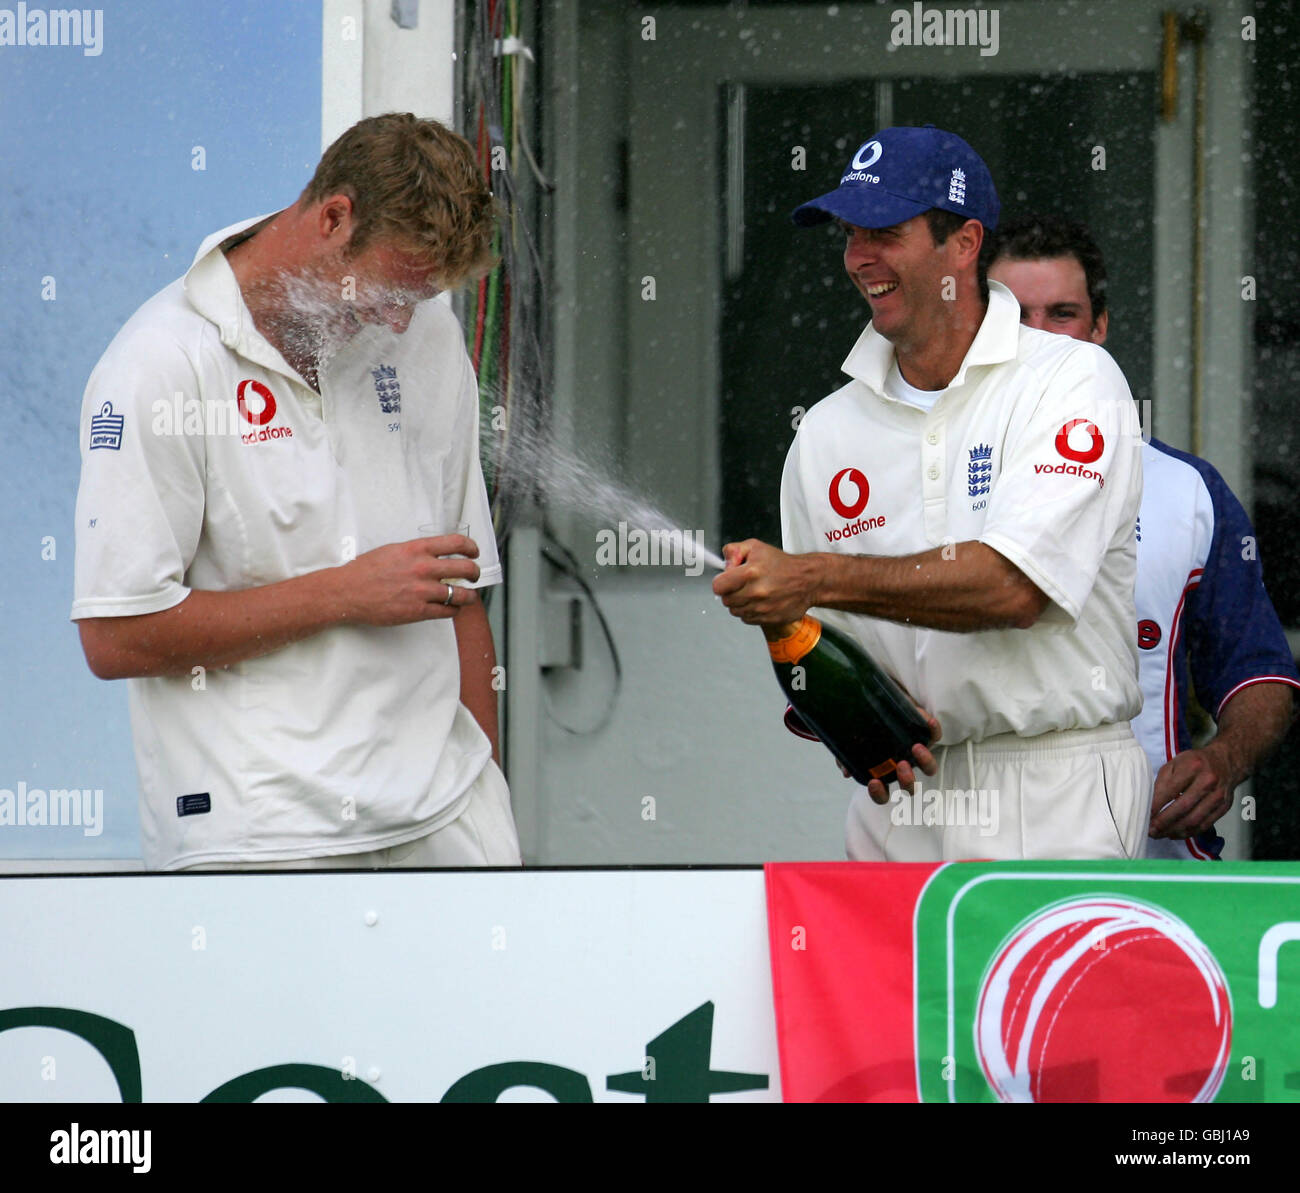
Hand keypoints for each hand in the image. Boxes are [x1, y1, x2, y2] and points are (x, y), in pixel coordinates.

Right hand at [334, 535, 479, 625]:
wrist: (348, 591)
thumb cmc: (367, 570)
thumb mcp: (394, 550)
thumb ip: (417, 552)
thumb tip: (436, 555)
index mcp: (418, 549)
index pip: (457, 543)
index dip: (471, 548)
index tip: (474, 552)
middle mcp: (424, 568)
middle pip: (466, 569)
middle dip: (475, 573)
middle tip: (474, 576)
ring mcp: (423, 591)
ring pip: (462, 594)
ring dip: (469, 596)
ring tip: (468, 596)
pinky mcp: (419, 611)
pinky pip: (448, 611)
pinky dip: (454, 610)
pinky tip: (451, 608)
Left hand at [711, 539, 818, 624]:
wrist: (808, 580)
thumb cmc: (783, 564)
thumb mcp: (756, 547)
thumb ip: (733, 551)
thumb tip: (723, 564)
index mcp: (750, 573)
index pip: (718, 586)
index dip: (721, 582)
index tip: (727, 580)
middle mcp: (756, 592)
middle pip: (725, 600)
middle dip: (731, 592)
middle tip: (743, 584)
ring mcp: (762, 608)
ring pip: (735, 611)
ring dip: (740, 603)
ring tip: (754, 592)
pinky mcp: (768, 619)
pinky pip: (747, 619)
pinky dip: (751, 611)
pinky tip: (761, 601)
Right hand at [838, 710, 941, 804]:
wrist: (876, 705)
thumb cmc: (863, 730)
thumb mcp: (849, 743)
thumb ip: (845, 757)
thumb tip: (846, 771)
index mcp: (883, 774)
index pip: (883, 795)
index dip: (879, 794)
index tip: (873, 782)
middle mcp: (902, 768)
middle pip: (910, 787)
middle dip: (908, 781)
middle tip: (901, 766)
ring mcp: (915, 754)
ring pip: (928, 768)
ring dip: (925, 762)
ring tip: (916, 748)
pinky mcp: (925, 736)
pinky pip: (934, 737)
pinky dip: (933, 731)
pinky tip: (929, 723)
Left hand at [1149, 742, 1238, 838]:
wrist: (1226, 761)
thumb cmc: (1195, 762)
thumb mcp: (1174, 763)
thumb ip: (1162, 781)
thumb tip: (1150, 803)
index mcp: (1192, 767)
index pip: (1170, 790)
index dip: (1156, 805)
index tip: (1144, 814)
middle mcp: (1208, 782)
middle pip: (1183, 808)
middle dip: (1163, 822)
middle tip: (1150, 830)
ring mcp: (1218, 796)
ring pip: (1194, 820)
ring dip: (1174, 830)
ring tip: (1159, 834)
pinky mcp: (1223, 808)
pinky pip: (1204, 825)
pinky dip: (1188, 832)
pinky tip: (1174, 834)